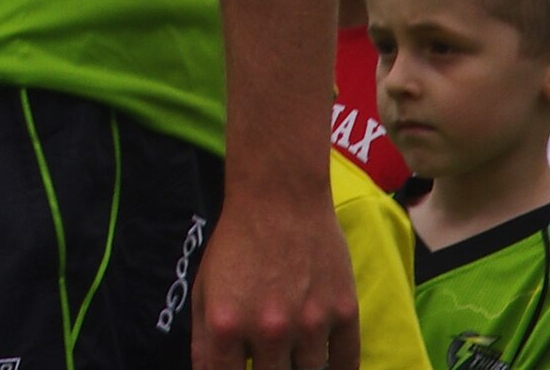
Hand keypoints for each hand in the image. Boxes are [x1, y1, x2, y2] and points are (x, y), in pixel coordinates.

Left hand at [191, 167, 356, 369]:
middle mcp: (269, 330)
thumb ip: (204, 342)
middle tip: (267, 356)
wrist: (280, 197)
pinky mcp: (344, 311)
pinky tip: (325, 366)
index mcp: (227, 326)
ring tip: (290, 350)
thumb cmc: (236, 243)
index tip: (239, 369)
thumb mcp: (204, 291)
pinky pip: (345, 363)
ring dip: (297, 366)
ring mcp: (311, 323)